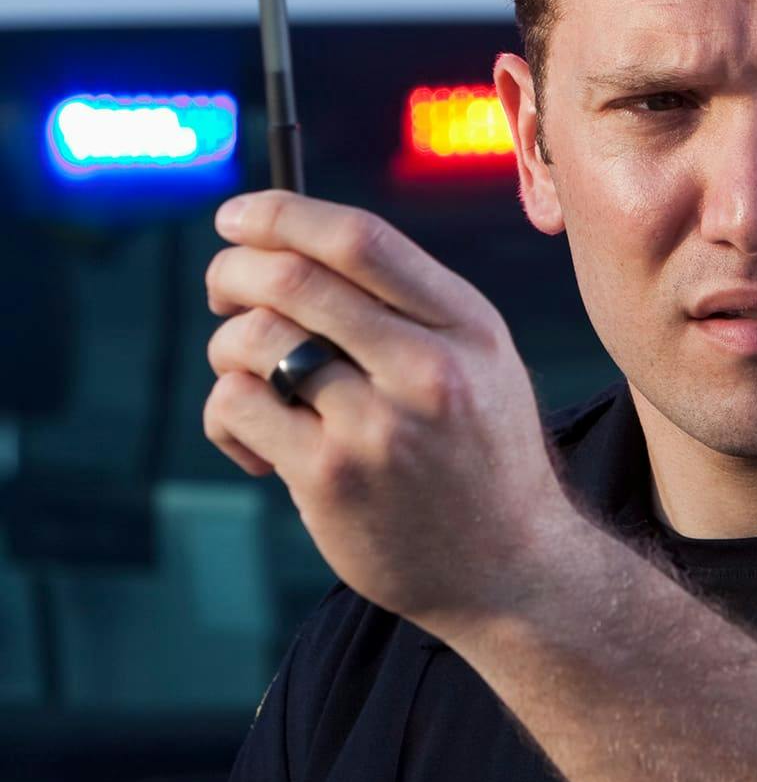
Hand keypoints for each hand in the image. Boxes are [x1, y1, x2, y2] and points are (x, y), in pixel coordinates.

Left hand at [203, 190, 576, 634]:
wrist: (510, 566)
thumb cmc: (478, 455)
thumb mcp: (479, 361)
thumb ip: (408, 306)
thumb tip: (288, 245)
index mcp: (468, 325)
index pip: (360, 239)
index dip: (281, 214)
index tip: (236, 216)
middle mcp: (429, 367)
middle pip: (293, 278)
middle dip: (231, 272)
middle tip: (222, 291)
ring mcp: (379, 425)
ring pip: (255, 340)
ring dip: (228, 349)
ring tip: (248, 381)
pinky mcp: (331, 478)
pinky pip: (238, 407)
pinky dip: (226, 414)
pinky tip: (256, 443)